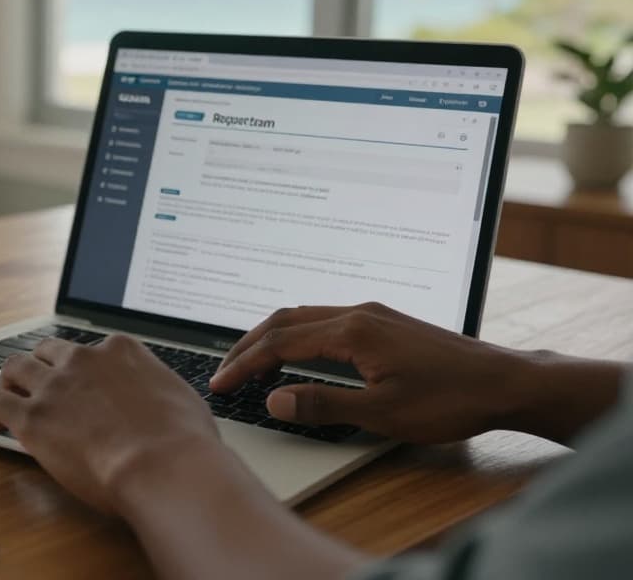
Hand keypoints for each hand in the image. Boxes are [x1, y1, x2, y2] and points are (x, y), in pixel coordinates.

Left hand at [0, 334, 221, 515]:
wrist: (163, 464)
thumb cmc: (183, 442)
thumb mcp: (181, 399)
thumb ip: (160, 392)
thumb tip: (164, 405)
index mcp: (121, 350)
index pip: (91, 349)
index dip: (83, 369)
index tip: (82, 384)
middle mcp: (83, 360)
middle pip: (47, 352)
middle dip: (41, 367)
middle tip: (38, 387)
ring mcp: (54, 386)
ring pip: (14, 368)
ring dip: (9, 383)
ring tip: (6, 400)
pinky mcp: (32, 416)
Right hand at [208, 302, 605, 443]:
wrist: (505, 383)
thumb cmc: (450, 400)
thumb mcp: (383, 413)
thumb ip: (323, 403)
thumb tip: (274, 398)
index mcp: (353, 331)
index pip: (281, 342)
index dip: (245, 363)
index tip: (220, 383)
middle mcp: (359, 313)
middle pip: (285, 319)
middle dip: (248, 344)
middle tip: (224, 371)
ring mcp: (373, 314)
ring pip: (305, 316)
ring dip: (272, 337)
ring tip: (250, 363)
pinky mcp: (385, 323)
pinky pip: (325, 319)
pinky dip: (297, 334)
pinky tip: (296, 353)